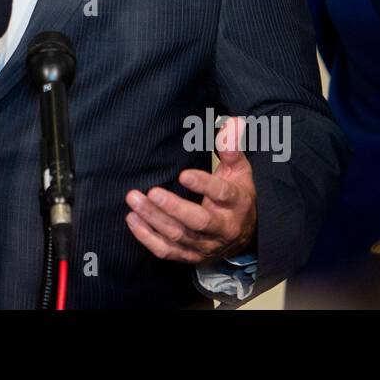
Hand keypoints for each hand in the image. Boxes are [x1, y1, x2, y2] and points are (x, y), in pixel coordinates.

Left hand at [125, 116, 256, 262]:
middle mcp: (223, 228)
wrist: (246, 234)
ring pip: (178, 236)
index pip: (222, 194)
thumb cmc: (238, 194)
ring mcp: (206, 245)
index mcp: (237, 203)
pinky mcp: (191, 256)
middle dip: (172, 207)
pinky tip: (132, 219)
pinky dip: (147, 237)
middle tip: (151, 192)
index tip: (183, 175)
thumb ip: (232, 147)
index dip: (204, 185)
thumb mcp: (240, 170)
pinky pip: (167, 251)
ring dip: (154, 219)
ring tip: (133, 200)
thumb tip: (232, 122)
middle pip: (198, 221)